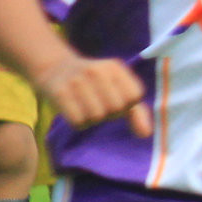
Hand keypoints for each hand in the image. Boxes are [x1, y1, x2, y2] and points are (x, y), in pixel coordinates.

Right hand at [35, 54, 150, 136]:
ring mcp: (76, 80)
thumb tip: (146, 134)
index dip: (127, 104)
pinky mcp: (59, 92)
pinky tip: (75, 110)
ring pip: (97, 116)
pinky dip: (79, 122)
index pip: (134, 96)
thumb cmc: (95, 85)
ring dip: (93, 118)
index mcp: (114, 67)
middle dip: (110, 112)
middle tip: (99, 104)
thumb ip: (137, 112)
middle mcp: (96, 70)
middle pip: (116, 108)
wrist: (55, 69)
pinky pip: (78, 121)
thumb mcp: (119, 90)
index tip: (116, 99)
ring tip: (86, 106)